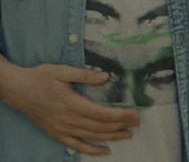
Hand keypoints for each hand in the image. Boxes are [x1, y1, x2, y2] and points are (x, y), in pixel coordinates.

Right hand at [1, 63, 138, 155]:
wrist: (17, 90)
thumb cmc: (41, 78)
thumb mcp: (63, 71)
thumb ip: (85, 75)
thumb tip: (106, 77)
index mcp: (72, 104)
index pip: (102, 114)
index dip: (121, 116)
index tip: (135, 115)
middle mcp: (68, 119)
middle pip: (100, 127)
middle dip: (121, 126)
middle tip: (137, 123)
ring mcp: (61, 129)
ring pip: (91, 136)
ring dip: (111, 137)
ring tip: (128, 135)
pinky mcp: (56, 133)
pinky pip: (76, 145)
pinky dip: (91, 149)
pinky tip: (104, 151)